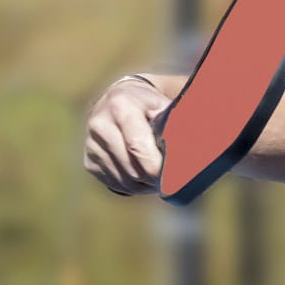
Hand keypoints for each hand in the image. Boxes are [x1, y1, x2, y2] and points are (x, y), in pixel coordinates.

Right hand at [83, 76, 176, 195]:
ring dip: (144, 184)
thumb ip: (175, 121)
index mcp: (121, 107)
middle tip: (169, 177)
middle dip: (153, 177)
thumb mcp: (162, 103)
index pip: (138, 146)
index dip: (157, 166)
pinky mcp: (89, 160)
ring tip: (157, 176)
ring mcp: (91, 145)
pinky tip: (142, 176)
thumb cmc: (149, 103)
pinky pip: (114, 183)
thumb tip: (195, 143)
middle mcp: (100, 124)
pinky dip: (132, 186)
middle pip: (132, 168)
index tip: (172, 174)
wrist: (118, 99)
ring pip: (124, 180)